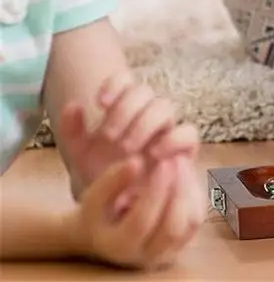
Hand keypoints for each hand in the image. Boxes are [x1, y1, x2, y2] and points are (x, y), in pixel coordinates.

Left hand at [59, 73, 198, 193]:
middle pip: (144, 91)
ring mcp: (167, 129)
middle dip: (125, 110)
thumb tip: (72, 104)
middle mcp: (148, 113)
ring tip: (127, 149)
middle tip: (109, 136)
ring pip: (164, 107)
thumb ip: (73, 131)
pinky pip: (188, 133)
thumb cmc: (101, 173)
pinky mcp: (183, 150)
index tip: (99, 103)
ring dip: (145, 123)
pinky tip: (154, 154)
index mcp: (124, 107)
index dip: (115, 85)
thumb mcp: (81, 155)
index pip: (126, 80)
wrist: (118, 205)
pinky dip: (173, 139)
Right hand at [68, 154, 203, 269]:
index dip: (156, 191)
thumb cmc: (100, 213)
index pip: (142, 222)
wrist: (107, 234)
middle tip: (177, 159)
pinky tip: (186, 174)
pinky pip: (197, 219)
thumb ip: (112, 180)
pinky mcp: (182, 242)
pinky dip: (196, 194)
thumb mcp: (94, 197)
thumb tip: (137, 161)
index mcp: (118, 246)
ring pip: (190, 223)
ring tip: (182, 162)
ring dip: (189, 189)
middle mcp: (145, 255)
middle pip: (172, 226)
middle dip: (178, 189)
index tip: (163, 163)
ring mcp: (167, 252)